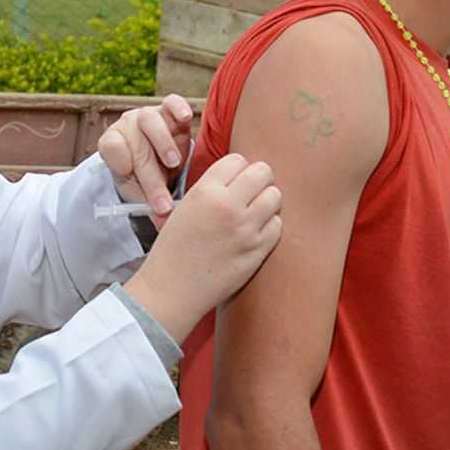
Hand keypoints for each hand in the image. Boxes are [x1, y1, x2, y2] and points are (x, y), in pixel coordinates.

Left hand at [97, 94, 192, 225]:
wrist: (158, 161)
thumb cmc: (146, 177)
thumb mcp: (141, 192)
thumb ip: (149, 205)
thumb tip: (164, 226)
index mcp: (113, 144)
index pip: (111, 146)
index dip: (119, 159)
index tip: (128, 173)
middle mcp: (127, 126)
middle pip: (137, 148)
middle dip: (151, 178)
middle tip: (164, 203)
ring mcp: (148, 115)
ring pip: (151, 122)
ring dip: (163, 144)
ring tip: (174, 163)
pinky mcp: (169, 110)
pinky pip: (172, 102)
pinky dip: (178, 107)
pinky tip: (186, 118)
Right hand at [123, 154, 281, 340]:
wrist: (172, 289)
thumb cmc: (174, 249)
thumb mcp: (184, 207)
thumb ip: (211, 188)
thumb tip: (240, 175)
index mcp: (205, 192)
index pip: (238, 160)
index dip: (237, 169)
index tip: (235, 180)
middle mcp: (228, 206)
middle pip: (263, 172)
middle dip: (258, 180)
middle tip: (251, 192)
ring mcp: (246, 229)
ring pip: (275, 197)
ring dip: (267, 202)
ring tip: (254, 212)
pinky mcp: (257, 251)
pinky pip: (277, 226)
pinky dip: (269, 226)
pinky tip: (255, 233)